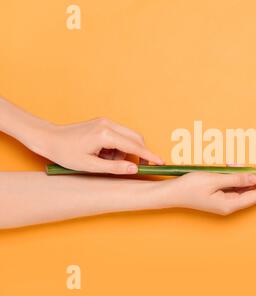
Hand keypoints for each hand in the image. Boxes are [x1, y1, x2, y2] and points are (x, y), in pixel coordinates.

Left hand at [34, 118, 163, 173]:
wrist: (48, 138)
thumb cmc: (65, 153)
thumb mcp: (90, 166)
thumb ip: (115, 167)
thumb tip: (135, 168)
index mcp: (105, 135)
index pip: (135, 146)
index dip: (149, 155)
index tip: (161, 162)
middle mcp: (108, 124)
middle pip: (136, 138)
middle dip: (140, 153)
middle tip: (138, 167)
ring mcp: (105, 122)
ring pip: (128, 137)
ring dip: (125, 151)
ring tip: (107, 162)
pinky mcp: (102, 123)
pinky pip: (119, 135)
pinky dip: (117, 147)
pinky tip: (104, 154)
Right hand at [163, 172, 255, 214]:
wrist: (171, 193)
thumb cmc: (190, 187)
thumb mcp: (214, 179)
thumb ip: (236, 179)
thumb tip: (255, 179)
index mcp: (229, 204)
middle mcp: (229, 205)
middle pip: (253, 193)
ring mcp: (224, 201)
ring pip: (245, 189)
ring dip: (251, 177)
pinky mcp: (219, 196)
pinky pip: (235, 187)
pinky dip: (240, 178)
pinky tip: (239, 169)